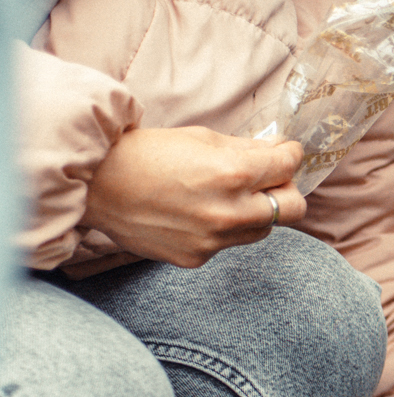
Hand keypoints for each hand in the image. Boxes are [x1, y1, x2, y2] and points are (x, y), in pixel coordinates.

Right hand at [81, 125, 305, 266]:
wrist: (97, 185)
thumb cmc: (148, 153)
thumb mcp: (203, 138)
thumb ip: (248, 148)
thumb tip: (280, 149)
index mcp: (234, 173)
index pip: (289, 165)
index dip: (290, 155)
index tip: (284, 153)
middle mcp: (229, 211)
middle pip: (294, 208)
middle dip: (286, 190)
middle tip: (269, 180)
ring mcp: (213, 240)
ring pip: (264, 229)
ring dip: (257, 212)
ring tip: (228, 196)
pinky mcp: (196, 258)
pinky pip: (228, 244)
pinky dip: (223, 229)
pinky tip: (196, 213)